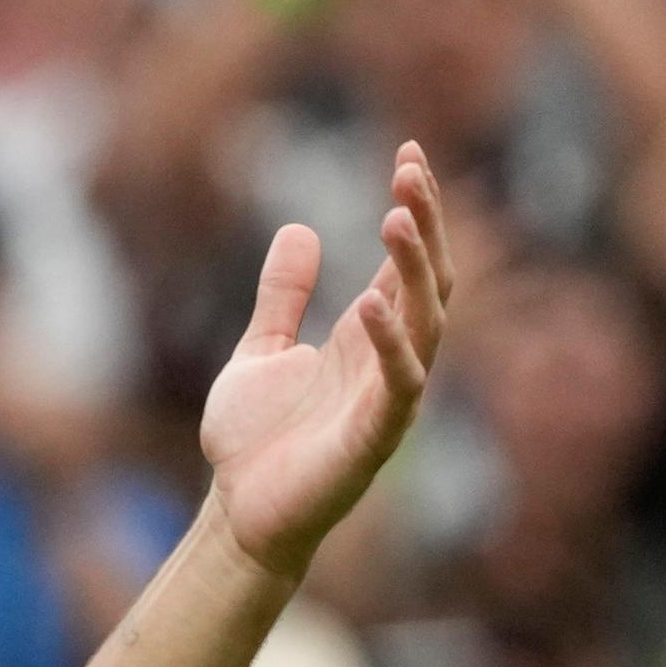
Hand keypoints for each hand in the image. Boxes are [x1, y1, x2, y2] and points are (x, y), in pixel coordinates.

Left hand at [200, 147, 453, 580]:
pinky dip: (390, 346)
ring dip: (413, 272)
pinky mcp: (374, 439)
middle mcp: (388, 361)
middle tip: (410, 170)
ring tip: (395, 219)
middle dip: (424, 224)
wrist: (238, 513)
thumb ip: (282, 295)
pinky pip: (398, 386)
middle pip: (428, 280)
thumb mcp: (259, 350)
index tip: (407, 153)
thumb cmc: (254, 441)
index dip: (415, 209)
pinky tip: (371, 304)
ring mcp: (388, 398)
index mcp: (367, 337)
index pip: (406, 262)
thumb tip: (298, 228)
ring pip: (425, 324)